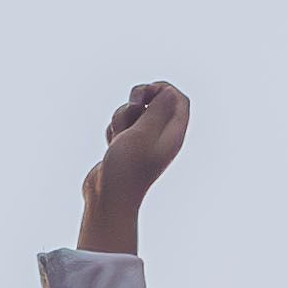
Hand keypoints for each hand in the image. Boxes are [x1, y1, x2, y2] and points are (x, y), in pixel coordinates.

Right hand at [80, 81, 189, 248]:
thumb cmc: (127, 168)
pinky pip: (120, 125)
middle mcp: (160, 137)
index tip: (148, 92)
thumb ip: (158, 111)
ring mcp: (142, 141)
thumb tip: (170, 92)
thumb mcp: (143, 134)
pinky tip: (112, 144)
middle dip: (140, 96)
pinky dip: (114, 129)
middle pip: (156, 100)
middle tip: (134, 104)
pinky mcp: (125, 146)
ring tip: (119, 135)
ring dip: (122, 115)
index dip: (164, 89)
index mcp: (172, 135)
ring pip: (133, 111)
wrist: (107, 197)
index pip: (179, 100)